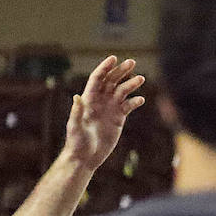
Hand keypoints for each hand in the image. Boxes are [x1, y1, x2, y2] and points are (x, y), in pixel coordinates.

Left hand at [62, 56, 146, 171]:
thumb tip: (77, 97)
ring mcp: (110, 108)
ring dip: (131, 84)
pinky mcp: (118, 118)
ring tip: (140, 79)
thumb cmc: (76, 143)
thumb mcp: (74, 127)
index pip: (98, 79)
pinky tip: (140, 100)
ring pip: (122, 91)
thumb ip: (76, 112)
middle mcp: (100, 101)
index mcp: (88, 100)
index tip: (113, 58)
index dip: (105, 68)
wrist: (85, 158)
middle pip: (112, 81)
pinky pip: (128, 106)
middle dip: (121, 71)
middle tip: (131, 62)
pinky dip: (135, 101)